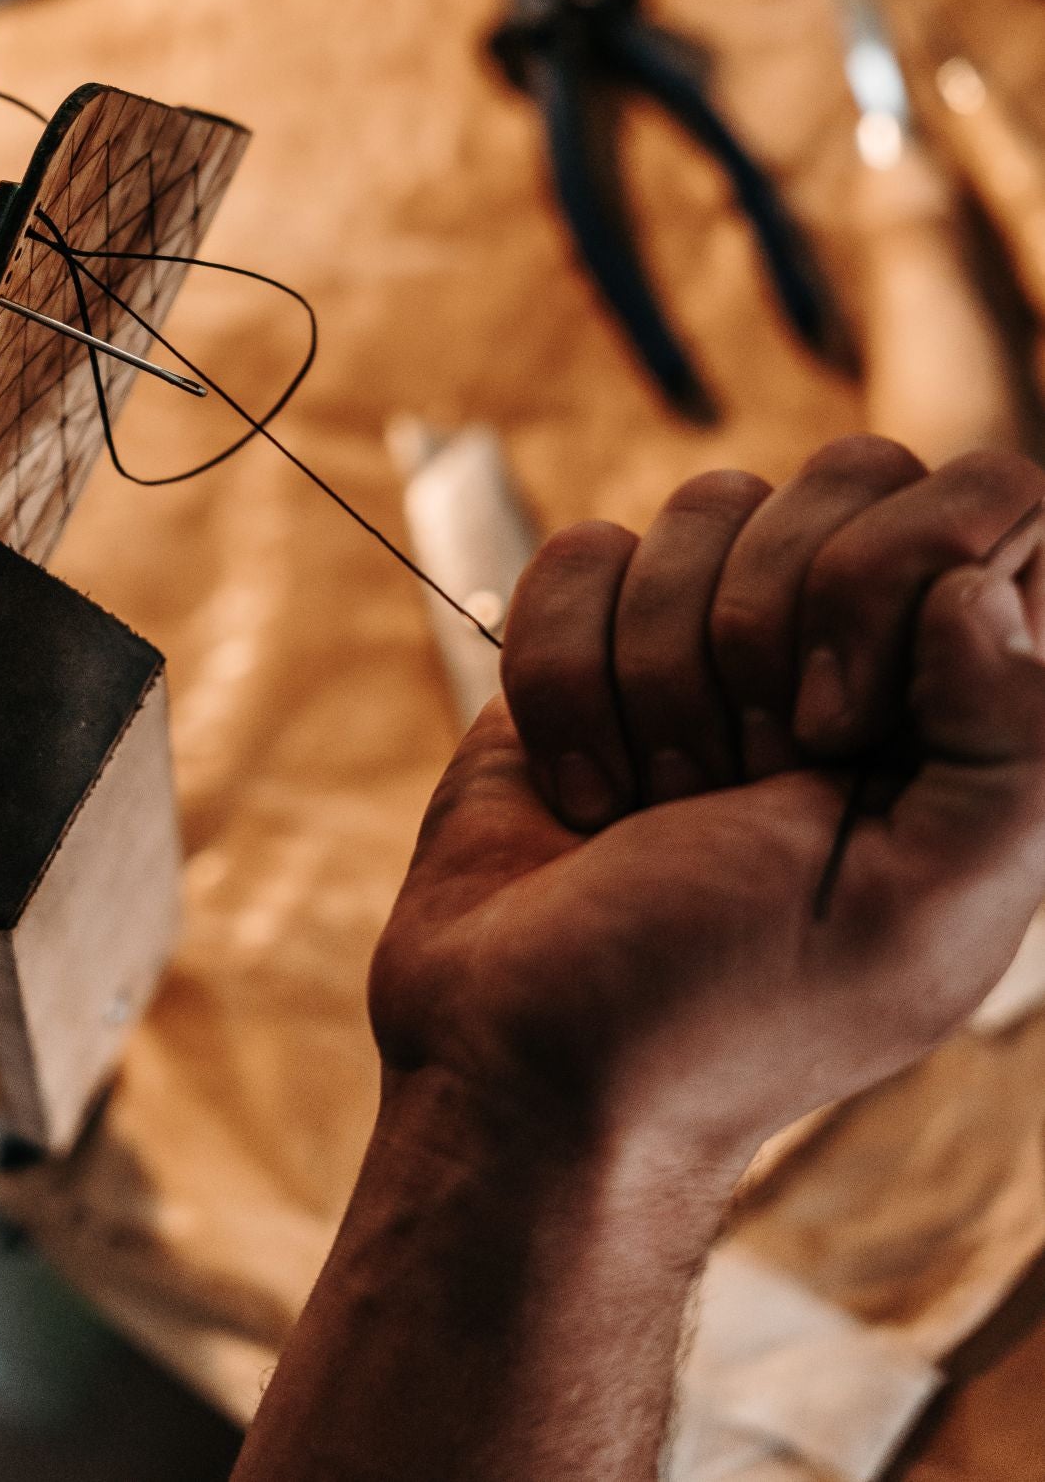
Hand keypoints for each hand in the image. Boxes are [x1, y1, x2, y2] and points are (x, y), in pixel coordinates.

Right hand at [370, 438, 1044, 1177]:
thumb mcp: (920, 907)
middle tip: (754, 771)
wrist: (531, 1058)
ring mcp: (722, 635)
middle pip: (852, 470)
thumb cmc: (734, 1007)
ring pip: (707, 502)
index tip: (841, 722)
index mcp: (972, 713)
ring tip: (666, 800)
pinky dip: (566, 678)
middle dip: (772, 625)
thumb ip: (1008, 743)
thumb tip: (978, 587)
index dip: (905, 568)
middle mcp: (863, 653)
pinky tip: (587, 786)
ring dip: (664, 676)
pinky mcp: (596, 637)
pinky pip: (582, 552)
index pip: (1001, 505)